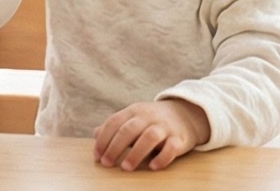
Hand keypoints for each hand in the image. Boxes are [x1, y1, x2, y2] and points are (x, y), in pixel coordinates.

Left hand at [93, 99, 210, 170]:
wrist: (184, 115)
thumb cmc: (151, 121)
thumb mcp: (133, 119)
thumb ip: (115, 126)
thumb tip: (95, 134)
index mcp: (134, 111)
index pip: (114, 122)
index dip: (104, 139)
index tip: (97, 156)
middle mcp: (148, 117)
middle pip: (129, 129)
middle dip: (115, 146)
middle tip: (107, 163)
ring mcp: (165, 127)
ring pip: (149, 137)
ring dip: (136, 153)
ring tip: (125, 167)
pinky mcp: (180, 139)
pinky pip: (172, 147)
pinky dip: (162, 157)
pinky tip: (152, 167)